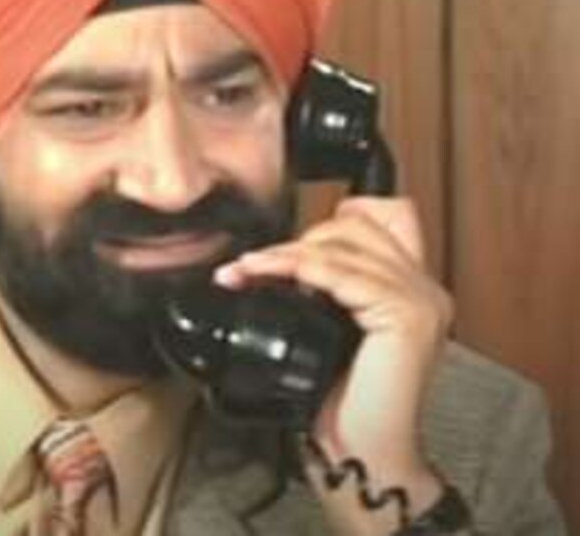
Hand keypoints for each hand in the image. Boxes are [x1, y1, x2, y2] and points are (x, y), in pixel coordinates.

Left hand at [215, 197, 451, 529]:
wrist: (361, 453)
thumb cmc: (342, 402)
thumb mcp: (332, 329)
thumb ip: (326, 288)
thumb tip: (279, 255)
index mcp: (412, 288)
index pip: (380, 218)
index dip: (329, 222)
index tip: (280, 249)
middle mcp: (425, 288)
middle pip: (359, 224)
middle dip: (299, 238)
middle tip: (254, 264)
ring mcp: (421, 299)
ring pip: (343, 246)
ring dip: (283, 253)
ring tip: (245, 269)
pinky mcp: (407, 314)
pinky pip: (342, 273)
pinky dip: (295, 269)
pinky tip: (264, 275)